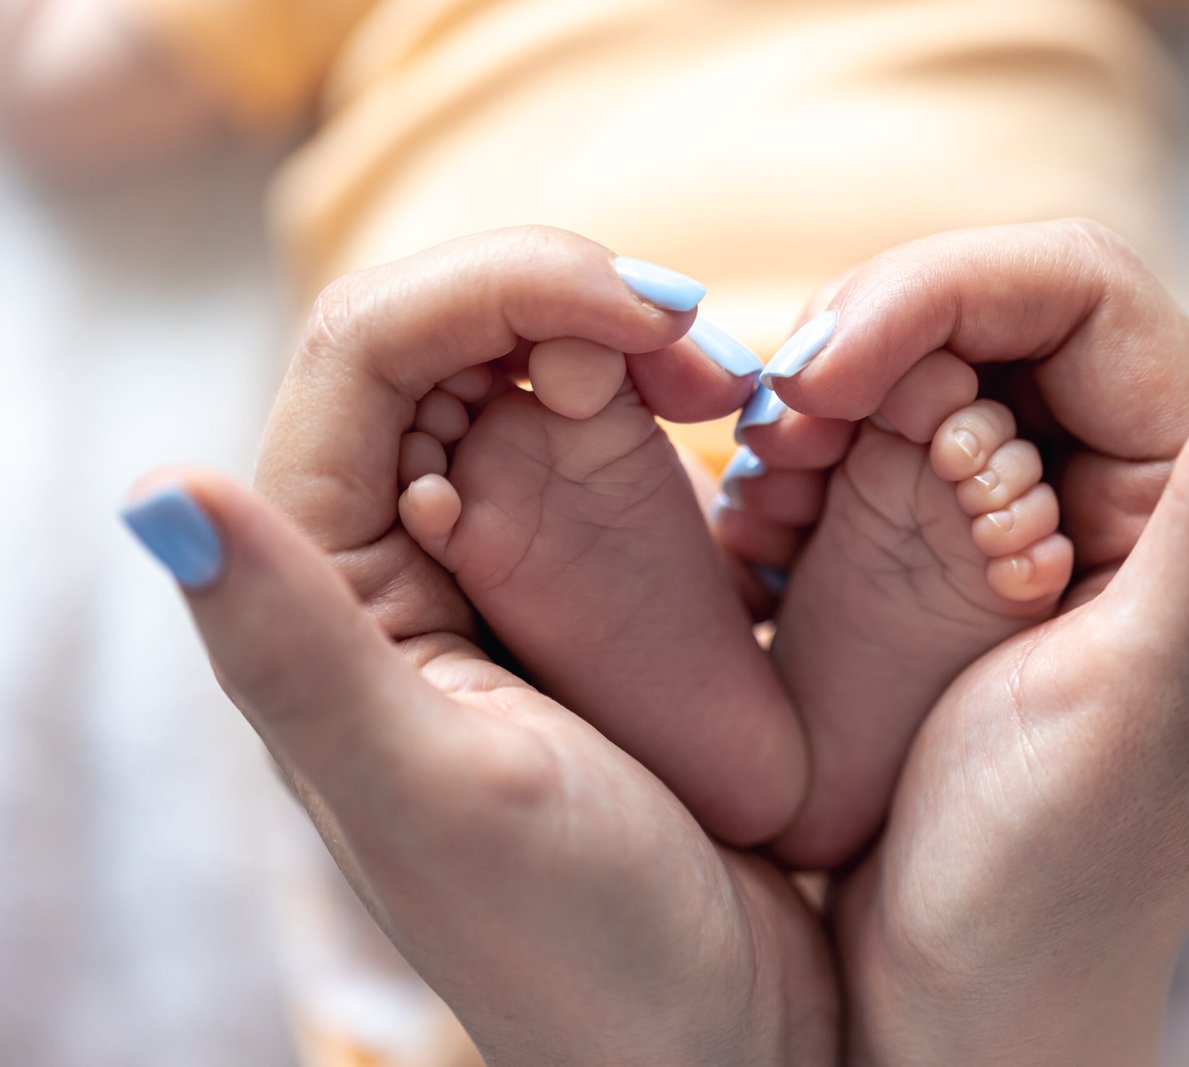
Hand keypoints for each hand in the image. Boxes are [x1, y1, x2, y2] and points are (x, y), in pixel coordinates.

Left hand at [123, 229, 837, 1064]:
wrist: (722, 1031)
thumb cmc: (586, 943)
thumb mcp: (441, 795)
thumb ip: (292, 649)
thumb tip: (157, 490)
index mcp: (324, 585)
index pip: (372, 345)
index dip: (506, 283)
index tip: (657, 312)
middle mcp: (389, 556)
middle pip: (454, 334)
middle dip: (584, 303)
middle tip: (719, 359)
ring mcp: (490, 562)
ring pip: (536, 372)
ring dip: (638, 348)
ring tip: (739, 396)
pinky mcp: (579, 580)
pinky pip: (607, 440)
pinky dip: (674, 410)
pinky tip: (742, 443)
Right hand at [759, 221, 1188, 1063]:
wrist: (960, 1007)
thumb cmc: (1053, 885)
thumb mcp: (1142, 702)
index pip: (1077, 292)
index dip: (939, 291)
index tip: (823, 371)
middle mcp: (1134, 486)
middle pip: (984, 315)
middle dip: (860, 354)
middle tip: (772, 439)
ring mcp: (1037, 518)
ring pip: (914, 376)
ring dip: (816, 414)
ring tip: (759, 505)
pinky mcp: (956, 560)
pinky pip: (870, 453)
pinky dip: (800, 473)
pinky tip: (756, 535)